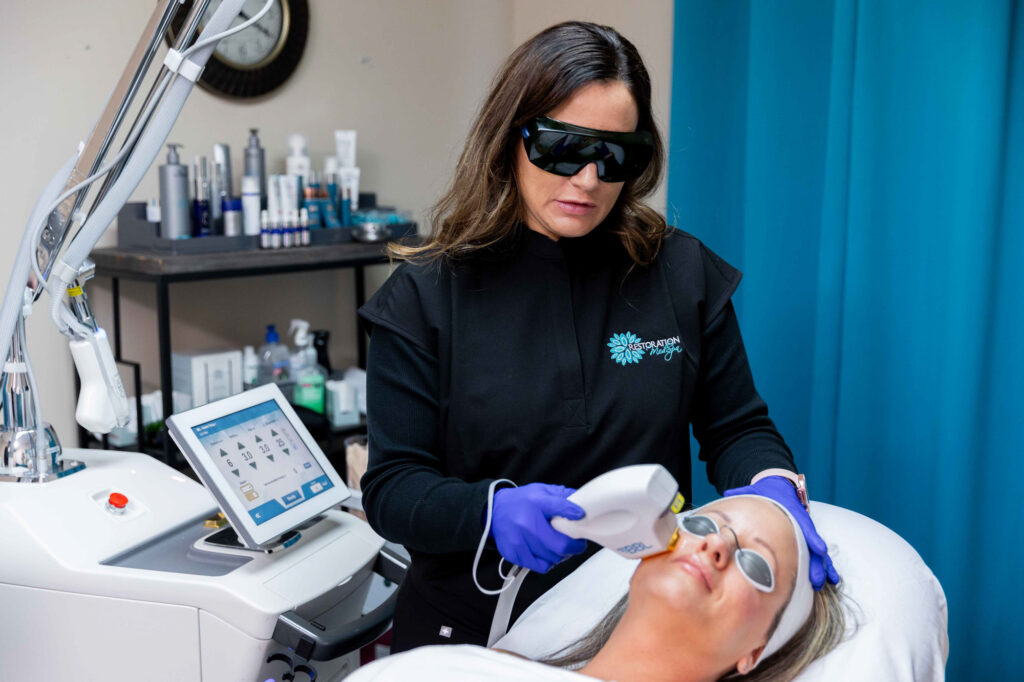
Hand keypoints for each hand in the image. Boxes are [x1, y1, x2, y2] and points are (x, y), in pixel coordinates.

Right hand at [490, 483, 587, 573]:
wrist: (495, 510)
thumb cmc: (522, 502)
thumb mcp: (542, 492)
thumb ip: (562, 496)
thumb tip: (583, 504)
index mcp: (536, 502)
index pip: (561, 507)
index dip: (575, 514)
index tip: (582, 516)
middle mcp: (526, 522)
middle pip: (560, 544)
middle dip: (575, 546)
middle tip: (577, 544)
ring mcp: (518, 540)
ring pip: (552, 558)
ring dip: (562, 555)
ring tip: (560, 547)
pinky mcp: (513, 553)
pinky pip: (540, 566)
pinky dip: (548, 562)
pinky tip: (547, 553)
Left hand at [724, 476, 839, 589]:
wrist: (778, 485)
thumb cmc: (767, 491)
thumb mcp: (755, 490)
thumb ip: (743, 493)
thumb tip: (727, 494)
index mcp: (793, 512)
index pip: (806, 526)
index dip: (813, 538)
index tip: (819, 549)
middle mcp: (802, 524)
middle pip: (813, 545)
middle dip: (817, 562)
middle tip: (816, 579)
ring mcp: (806, 532)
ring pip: (818, 552)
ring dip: (821, 567)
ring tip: (821, 583)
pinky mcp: (807, 538)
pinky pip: (818, 553)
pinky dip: (825, 565)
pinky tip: (830, 579)